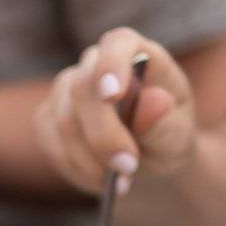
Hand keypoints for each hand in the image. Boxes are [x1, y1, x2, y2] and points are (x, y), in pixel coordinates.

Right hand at [35, 27, 195, 193]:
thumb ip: (165, 122)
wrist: (146, 161)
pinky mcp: (48, 119)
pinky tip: (99, 179)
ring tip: (122, 181)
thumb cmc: (166, 140)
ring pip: (63, 122)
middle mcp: (95, 65)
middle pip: (82, 88)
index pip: (117, 44)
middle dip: (103, 135)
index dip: (111, 65)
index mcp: (136, 54)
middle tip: (128, 167)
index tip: (112, 95)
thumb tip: (156, 103)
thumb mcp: (177, 137)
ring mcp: (66, 90)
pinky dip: (76, 168)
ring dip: (91, 159)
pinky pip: (52, 144)